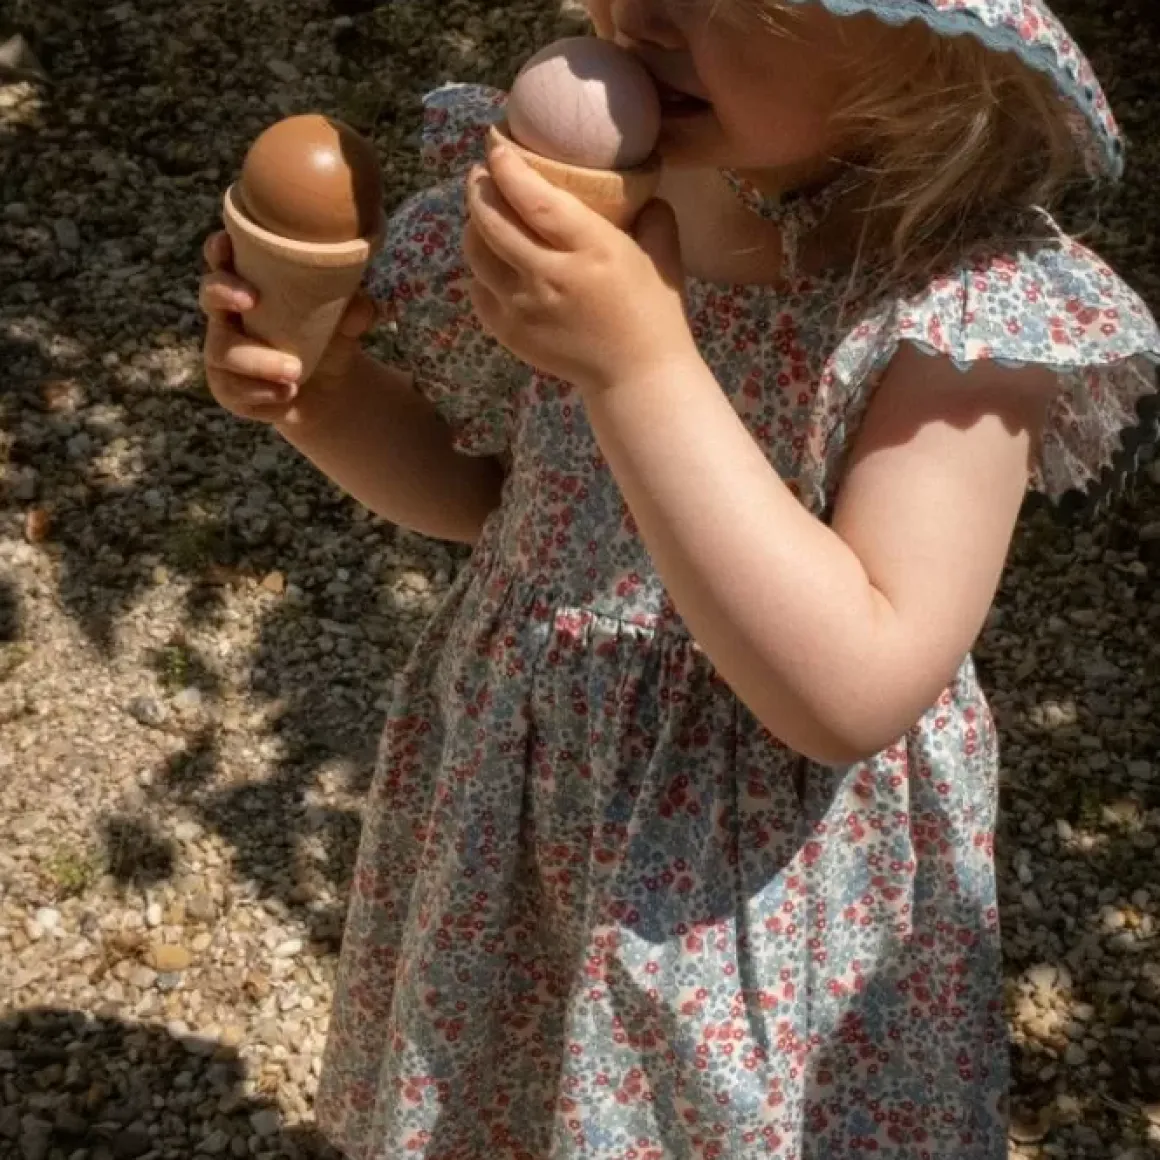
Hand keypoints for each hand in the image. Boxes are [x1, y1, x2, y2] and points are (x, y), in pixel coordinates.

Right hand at [199, 231, 375, 424]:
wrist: (329, 390)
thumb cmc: (326, 340)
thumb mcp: (345, 325)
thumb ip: (353, 312)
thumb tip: (362, 305)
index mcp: (250, 286)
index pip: (223, 258)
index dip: (219, 248)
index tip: (228, 243)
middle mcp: (228, 314)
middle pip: (210, 293)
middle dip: (226, 291)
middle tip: (253, 300)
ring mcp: (222, 351)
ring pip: (222, 350)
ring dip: (258, 361)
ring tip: (295, 373)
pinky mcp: (227, 388)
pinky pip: (233, 390)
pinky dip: (262, 394)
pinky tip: (286, 394)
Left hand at [463, 142, 696, 393]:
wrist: (637, 377)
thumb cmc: (654, 313)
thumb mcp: (663, 256)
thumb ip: (652, 214)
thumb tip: (640, 184)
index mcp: (589, 249)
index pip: (532, 199)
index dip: (507, 168)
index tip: (497, 146)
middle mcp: (548, 275)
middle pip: (492, 221)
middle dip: (479, 189)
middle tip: (481, 174)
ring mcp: (523, 307)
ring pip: (476, 254)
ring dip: (473, 226)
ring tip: (481, 214)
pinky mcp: (509, 332)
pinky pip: (478, 289)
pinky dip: (478, 268)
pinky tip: (490, 260)